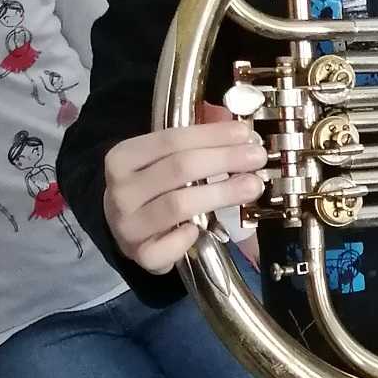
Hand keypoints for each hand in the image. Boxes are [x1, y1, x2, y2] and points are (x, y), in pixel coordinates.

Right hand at [103, 104, 265, 274]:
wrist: (127, 227)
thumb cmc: (153, 188)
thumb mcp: (164, 159)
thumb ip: (196, 140)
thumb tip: (233, 123)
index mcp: (124, 157)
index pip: (171, 140)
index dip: (212, 135)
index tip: (244, 133)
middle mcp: (120, 190)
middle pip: (178, 168)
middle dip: (224, 160)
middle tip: (257, 157)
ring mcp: (127, 225)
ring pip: (178, 205)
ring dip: (221, 193)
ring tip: (252, 186)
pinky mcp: (139, 254)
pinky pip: (167, 248)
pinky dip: (186, 239)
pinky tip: (201, 229)